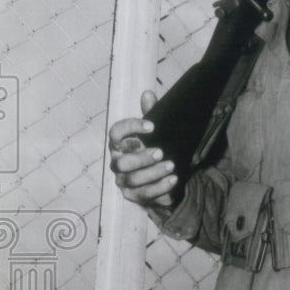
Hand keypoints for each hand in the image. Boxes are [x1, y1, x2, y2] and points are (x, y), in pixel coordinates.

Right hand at [108, 91, 178, 207]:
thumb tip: (148, 93)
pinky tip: (173, 179)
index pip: (116, 133)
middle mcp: (117, 163)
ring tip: (172, 165)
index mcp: (120, 144)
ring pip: (132, 179)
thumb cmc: (155, 150)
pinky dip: (160, 187)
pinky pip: (144, 194)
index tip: (152, 126)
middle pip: (121, 162)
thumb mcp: (157, 133)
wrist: (165, 178)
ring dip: (153, 172)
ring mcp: (123, 181)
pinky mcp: (134, 196)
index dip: (131, 127)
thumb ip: (151, 114)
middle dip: (141, 157)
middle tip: (161, 151)